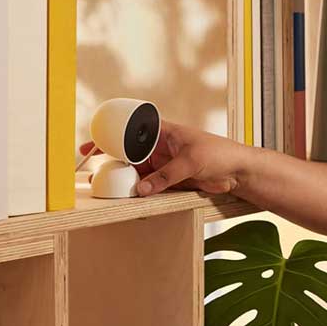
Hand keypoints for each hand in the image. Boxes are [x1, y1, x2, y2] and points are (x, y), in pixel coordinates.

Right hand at [78, 120, 250, 195]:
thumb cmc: (219, 154)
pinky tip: (125, 194)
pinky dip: (136, 190)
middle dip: (109, 159)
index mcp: (163, 131)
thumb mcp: (191, 161)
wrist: (237, 170)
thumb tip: (141, 188)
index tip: (92, 144)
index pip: (131, 130)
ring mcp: (162, 164)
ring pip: (135, 170)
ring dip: (121, 177)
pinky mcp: (168, 180)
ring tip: (102, 185)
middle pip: (128, 152)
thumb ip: (165, 176)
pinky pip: (147, 185)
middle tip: (89, 168)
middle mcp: (159, 146)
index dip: (110, 135)